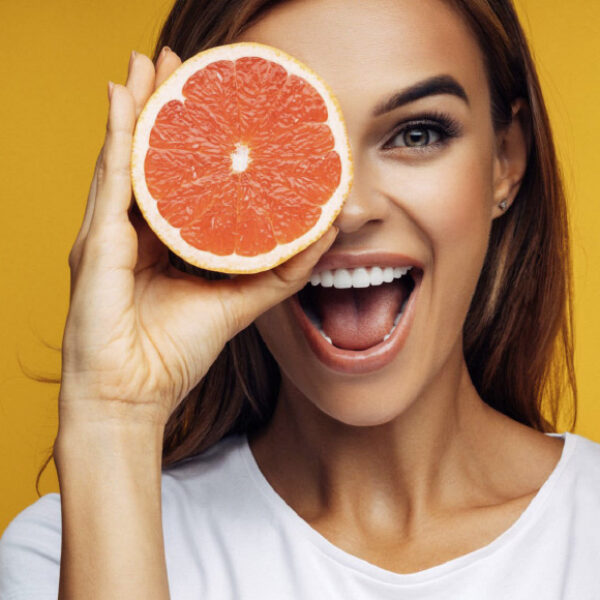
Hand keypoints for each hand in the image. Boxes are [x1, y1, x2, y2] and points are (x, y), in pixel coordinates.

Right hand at [60, 48, 337, 428]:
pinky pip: (110, 182)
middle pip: (148, 156)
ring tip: (150, 63)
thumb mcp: (239, 303)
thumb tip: (325, 229)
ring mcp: (108, 233)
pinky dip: (118, 139)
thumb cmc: (175, 353)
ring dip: (137, 107)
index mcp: (164, 242)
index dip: (189, 136)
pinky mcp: (94, 243)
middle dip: (162, 107)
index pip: (175, 176)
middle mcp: (133, 230)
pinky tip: (126, 100)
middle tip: (178, 62)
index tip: (211, 100)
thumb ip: (280, 269)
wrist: (132, 396)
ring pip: (124, 157)